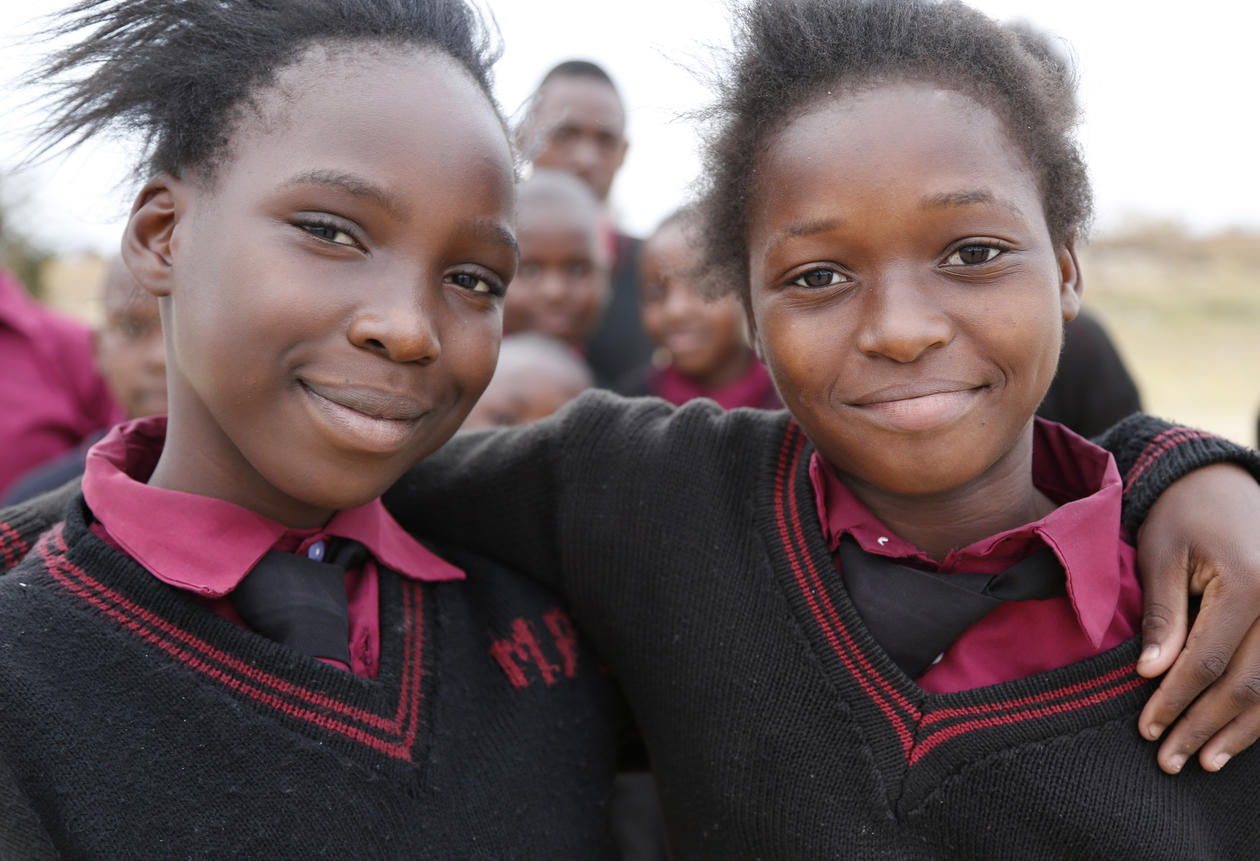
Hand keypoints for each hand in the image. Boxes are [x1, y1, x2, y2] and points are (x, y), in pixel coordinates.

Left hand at [1135, 462, 1259, 773]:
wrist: (1223, 482)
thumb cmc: (1183, 515)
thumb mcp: (1160, 554)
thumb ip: (1162, 614)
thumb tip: (1151, 673)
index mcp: (1250, 582)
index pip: (1208, 661)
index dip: (1176, 700)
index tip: (1147, 730)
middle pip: (1248, 683)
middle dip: (1205, 726)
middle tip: (1169, 761)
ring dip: (1241, 731)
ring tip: (1205, 761)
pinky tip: (1239, 735)